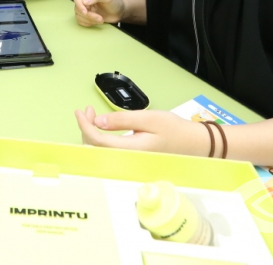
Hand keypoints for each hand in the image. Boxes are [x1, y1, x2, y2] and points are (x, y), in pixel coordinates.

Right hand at [72, 0, 124, 25]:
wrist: (119, 12)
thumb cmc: (114, 2)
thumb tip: (84, 2)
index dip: (79, 4)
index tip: (85, 11)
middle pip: (77, 8)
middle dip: (88, 15)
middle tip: (100, 18)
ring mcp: (83, 7)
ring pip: (78, 16)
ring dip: (89, 20)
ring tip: (101, 20)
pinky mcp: (84, 15)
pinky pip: (80, 21)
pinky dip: (88, 23)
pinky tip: (96, 22)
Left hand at [75, 106, 209, 155]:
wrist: (192, 144)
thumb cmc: (174, 130)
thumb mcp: (149, 118)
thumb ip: (122, 120)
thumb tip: (99, 121)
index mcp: (130, 149)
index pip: (97, 141)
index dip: (85, 126)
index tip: (80, 112)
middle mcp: (126, 159)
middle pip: (94, 148)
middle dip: (86, 128)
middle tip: (87, 111)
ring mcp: (128, 162)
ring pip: (100, 151)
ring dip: (92, 133)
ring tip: (93, 115)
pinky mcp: (130, 159)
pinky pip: (108, 151)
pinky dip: (101, 138)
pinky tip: (103, 126)